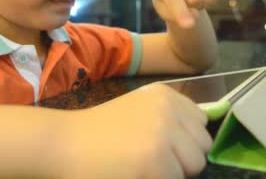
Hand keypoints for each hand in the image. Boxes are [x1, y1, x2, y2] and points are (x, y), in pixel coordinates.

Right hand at [61, 83, 211, 178]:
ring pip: (193, 167)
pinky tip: (133, 174)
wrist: (62, 144)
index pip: (201, 123)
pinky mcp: (155, 160)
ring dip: (172, 173)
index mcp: (164, 95)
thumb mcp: (138, 111)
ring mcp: (162, 134)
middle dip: (183, 160)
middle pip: (202, 147)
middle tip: (151, 161)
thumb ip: (169, 118)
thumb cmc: (97, 132)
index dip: (185, 141)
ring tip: (142, 168)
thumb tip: (202, 139)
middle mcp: (167, 109)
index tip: (161, 146)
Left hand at [153, 0, 220, 28]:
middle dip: (194, 6)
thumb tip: (191, 23)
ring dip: (202, 4)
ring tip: (191, 1)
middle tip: (186, 5)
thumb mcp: (167, 14)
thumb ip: (178, 18)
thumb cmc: (168, 4)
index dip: (181, 12)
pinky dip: (209, 0)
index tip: (188, 25)